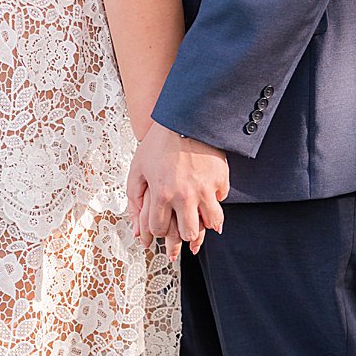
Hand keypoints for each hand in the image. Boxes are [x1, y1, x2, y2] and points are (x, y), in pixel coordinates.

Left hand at [127, 123, 228, 258]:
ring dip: (207, 223)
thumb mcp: (138, 168)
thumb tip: (137, 228)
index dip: (159, 232)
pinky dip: (216, 198)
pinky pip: (221, 198)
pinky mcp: (220, 179)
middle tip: (184, 230)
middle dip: (185, 236)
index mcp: (161, 193)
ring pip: (212, 222)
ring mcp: (204, 189)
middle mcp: (184, 195)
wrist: (185, 119)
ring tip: (203, 221)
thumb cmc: (159, 142)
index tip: (162, 228)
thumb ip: (134, 198)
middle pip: (189, 233)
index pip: (160, 229)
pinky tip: (210, 194)